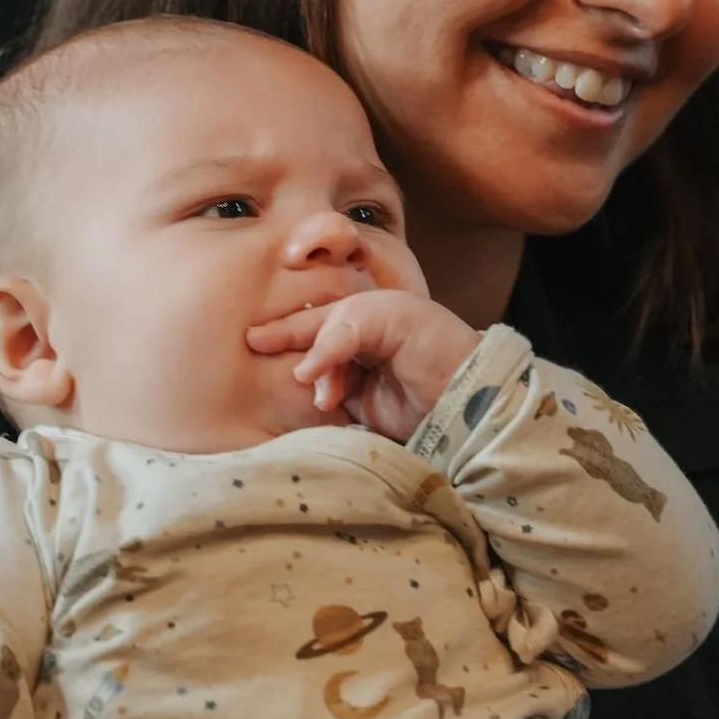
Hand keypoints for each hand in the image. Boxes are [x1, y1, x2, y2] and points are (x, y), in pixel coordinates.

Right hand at [246, 290, 479, 441]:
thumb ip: (343, 331)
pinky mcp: (361, 408)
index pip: (319, 313)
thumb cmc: (433, 344)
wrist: (467, 396)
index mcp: (366, 310)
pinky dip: (314, 402)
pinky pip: (325, 401)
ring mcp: (359, 374)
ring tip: (322, 398)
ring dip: (310, 381)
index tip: (259, 340)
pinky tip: (316, 405)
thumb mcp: (390, 318)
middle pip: (310, 339)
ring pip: (313, 372)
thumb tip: (303, 371)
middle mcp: (359, 340)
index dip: (289, 324)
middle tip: (251, 350)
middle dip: (282, 344)